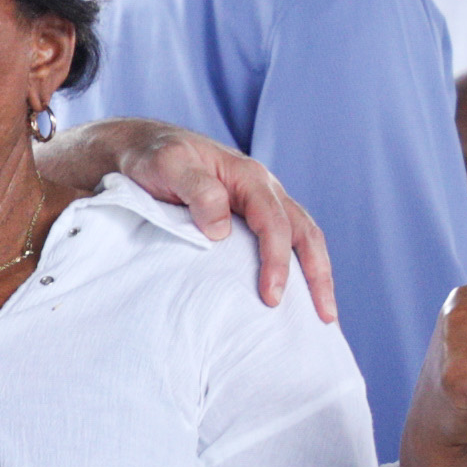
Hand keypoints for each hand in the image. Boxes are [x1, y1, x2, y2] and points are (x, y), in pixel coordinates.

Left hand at [48, 121, 337, 321]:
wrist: (142, 150)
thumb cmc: (154, 159)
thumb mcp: (167, 166)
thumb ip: (196, 191)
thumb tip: (221, 230)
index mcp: (248, 177)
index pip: (274, 222)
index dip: (276, 260)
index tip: (272, 297)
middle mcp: (264, 190)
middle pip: (304, 232)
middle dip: (318, 274)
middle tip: (323, 317)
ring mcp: (260, 204)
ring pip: (302, 238)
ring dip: (316, 275)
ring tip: (324, 316)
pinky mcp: (250, 220)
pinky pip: (283, 243)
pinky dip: (296, 270)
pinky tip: (295, 299)